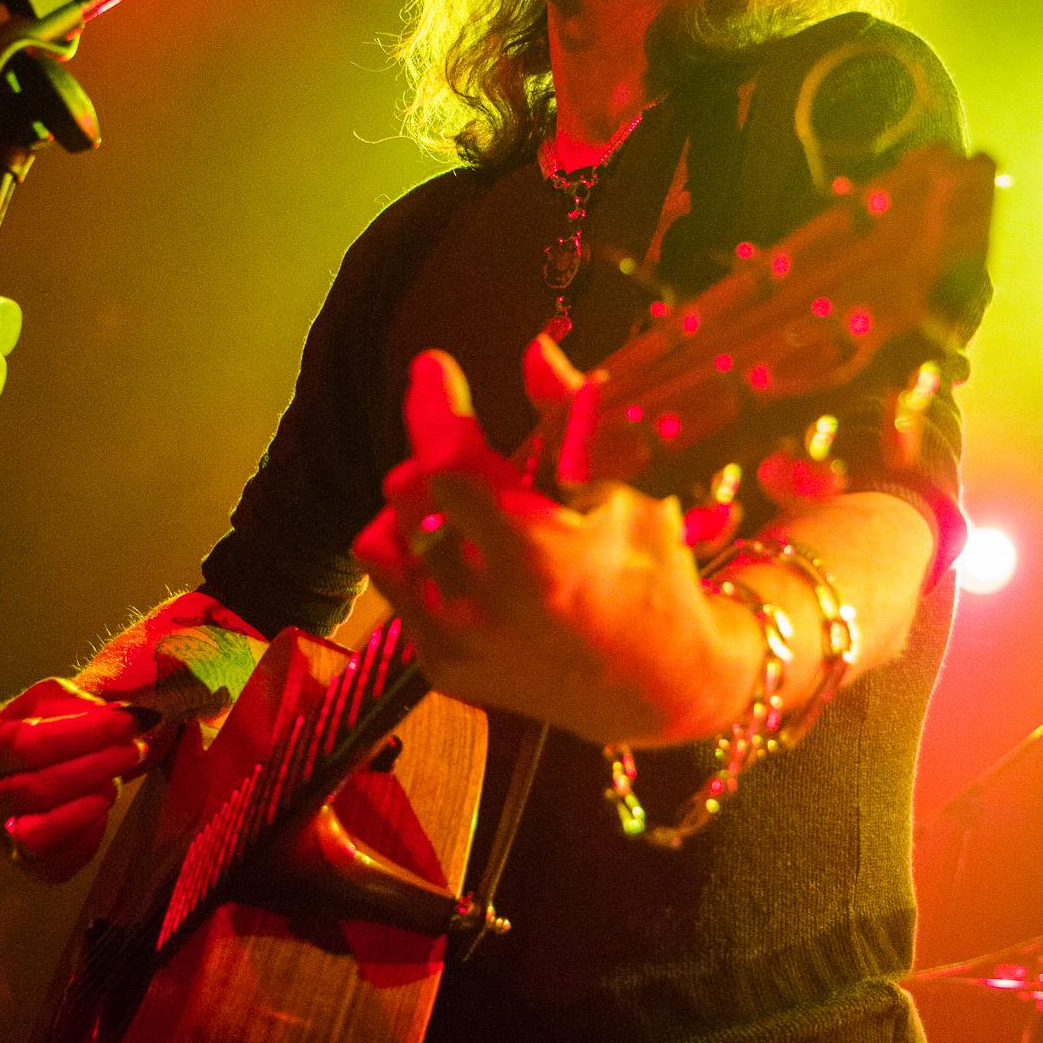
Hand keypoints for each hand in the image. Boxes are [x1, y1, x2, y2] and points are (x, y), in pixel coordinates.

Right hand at [0, 677, 152, 882]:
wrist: (36, 767)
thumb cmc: (47, 727)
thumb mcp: (52, 700)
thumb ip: (76, 704)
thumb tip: (114, 718)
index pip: (26, 745)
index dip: (80, 734)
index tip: (125, 722)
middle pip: (37, 788)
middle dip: (95, 767)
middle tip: (136, 749)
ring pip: (44, 832)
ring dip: (90, 804)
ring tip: (116, 780)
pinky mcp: (27, 867)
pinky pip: (60, 864)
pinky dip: (88, 836)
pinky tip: (101, 808)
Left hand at [351, 342, 759, 746]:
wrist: (659, 690)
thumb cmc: (650, 577)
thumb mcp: (625, 494)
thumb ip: (573, 422)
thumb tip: (535, 352)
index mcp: (539, 556)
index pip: (450, 464)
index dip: (434, 407)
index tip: (433, 369)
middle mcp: (486, 607)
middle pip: (407, 492)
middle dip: (433, 457)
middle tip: (473, 456)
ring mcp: (455, 645)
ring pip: (383, 539)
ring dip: (418, 510)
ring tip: (466, 511)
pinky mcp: (440, 669)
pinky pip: (393, 590)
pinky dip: (420, 561)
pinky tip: (466, 559)